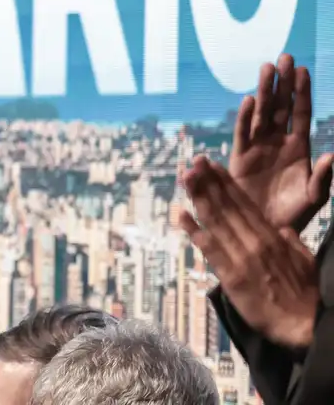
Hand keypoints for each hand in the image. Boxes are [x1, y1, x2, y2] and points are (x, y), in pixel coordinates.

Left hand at [177, 157, 320, 348]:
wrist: (303, 324)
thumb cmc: (305, 294)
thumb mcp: (304, 260)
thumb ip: (292, 242)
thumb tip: (282, 229)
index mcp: (272, 237)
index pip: (245, 204)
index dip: (227, 184)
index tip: (213, 166)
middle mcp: (255, 241)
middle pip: (227, 206)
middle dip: (209, 182)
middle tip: (193, 161)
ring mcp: (241, 257)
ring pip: (216, 221)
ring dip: (198, 197)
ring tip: (185, 176)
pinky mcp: (230, 275)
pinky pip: (209, 248)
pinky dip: (193, 230)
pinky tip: (179, 214)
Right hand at [229, 54, 333, 230]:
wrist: (266, 231)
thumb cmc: (294, 215)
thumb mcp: (315, 197)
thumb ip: (324, 177)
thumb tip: (332, 155)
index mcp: (299, 148)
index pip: (300, 114)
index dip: (301, 92)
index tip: (302, 70)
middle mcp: (278, 143)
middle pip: (280, 107)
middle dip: (282, 83)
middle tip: (283, 57)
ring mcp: (258, 148)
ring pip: (261, 114)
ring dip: (264, 92)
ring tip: (266, 69)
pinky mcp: (240, 158)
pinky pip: (243, 133)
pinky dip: (245, 117)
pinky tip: (249, 101)